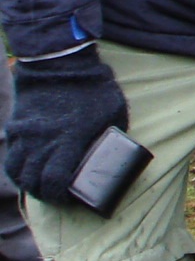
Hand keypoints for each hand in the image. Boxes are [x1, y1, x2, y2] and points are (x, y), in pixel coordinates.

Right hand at [3, 48, 130, 203]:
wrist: (61, 62)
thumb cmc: (93, 86)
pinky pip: (10, 154)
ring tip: (39, 184)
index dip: (59, 196)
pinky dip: (16, 166)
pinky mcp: (15, 125)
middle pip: (31, 181)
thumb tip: (118, 149)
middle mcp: (41, 142)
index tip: (69, 198)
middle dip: (43, 193)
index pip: (54, 182)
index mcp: (67, 141)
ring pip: (15, 170)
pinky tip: (26, 168)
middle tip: (55, 195)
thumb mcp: (114, 112)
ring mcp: (25, 134)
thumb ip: (113, 134)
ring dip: (26, 181)